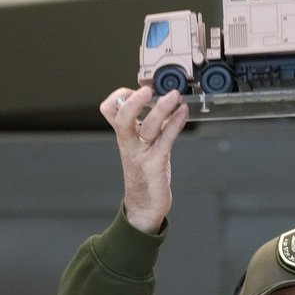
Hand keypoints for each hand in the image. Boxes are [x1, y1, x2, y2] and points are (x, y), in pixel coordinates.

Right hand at [99, 86, 188, 233]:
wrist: (145, 205)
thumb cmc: (145, 173)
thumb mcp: (144, 145)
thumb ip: (152, 125)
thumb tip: (165, 103)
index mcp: (124, 136)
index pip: (110, 110)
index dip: (120, 95)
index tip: (137, 88)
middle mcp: (129, 143)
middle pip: (121, 118)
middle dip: (134, 101)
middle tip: (147, 90)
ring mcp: (141, 154)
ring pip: (148, 127)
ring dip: (162, 109)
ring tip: (175, 96)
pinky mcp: (156, 163)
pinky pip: (166, 139)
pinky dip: (176, 123)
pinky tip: (183, 113)